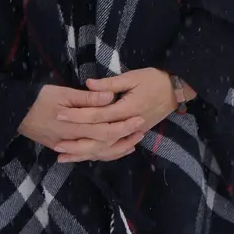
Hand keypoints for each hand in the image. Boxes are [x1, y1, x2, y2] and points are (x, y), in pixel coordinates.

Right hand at [18, 85, 141, 155]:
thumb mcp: (63, 93)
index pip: (105, 129)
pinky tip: (111, 150)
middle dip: (124, 138)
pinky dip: (101, 154)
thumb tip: (109, 97)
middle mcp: (73, 140)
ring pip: (96, 154)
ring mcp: (68, 147)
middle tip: (141, 130)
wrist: (16, 113)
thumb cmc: (40, 99)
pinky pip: (86, 155)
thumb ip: (87, 98)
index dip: (124, 126)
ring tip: (133, 143)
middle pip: (104, 144)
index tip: (139, 118)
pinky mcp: (63, 148)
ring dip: (116, 150)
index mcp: (75, 125)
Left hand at [54, 68, 183, 163]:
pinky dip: (101, 154)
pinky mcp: (134, 134)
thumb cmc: (155, 79)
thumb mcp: (133, 77)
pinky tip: (87, 156)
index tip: (60, 115)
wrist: (177, 89)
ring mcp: (132, 132)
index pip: (96, 115)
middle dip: (77, 142)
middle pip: (99, 138)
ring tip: (65, 157)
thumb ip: (109, 83)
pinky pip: (115, 149)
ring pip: (106, 148)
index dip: (77, 116)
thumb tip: (87, 85)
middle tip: (56, 146)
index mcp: (126, 108)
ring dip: (85, 153)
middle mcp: (127, 124)